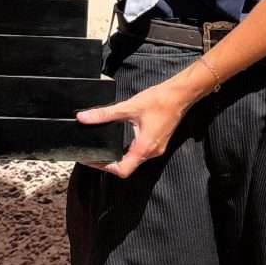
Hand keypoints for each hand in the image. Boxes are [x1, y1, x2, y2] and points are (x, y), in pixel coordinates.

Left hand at [77, 70, 202, 178]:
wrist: (181, 94)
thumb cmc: (159, 100)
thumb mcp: (129, 107)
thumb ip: (106, 114)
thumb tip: (84, 118)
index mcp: (144, 148)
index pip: (122, 170)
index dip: (104, 167)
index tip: (91, 160)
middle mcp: (151, 152)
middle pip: (127, 167)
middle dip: (109, 163)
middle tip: (94, 155)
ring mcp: (156, 148)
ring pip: (134, 160)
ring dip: (119, 157)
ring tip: (104, 149)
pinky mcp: (158, 142)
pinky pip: (141, 153)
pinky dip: (128, 151)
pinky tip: (121, 141)